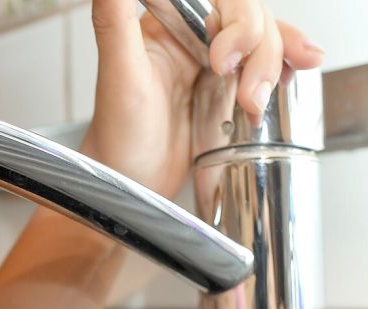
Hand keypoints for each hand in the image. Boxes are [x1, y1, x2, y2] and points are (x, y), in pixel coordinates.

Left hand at [80, 0, 323, 198]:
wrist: (128, 187)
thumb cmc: (115, 137)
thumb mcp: (117, 75)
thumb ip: (114, 21)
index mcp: (163, 25)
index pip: (218, 0)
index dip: (237, 18)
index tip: (226, 56)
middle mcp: (188, 40)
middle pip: (247, 17)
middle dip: (258, 49)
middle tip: (243, 90)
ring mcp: (210, 65)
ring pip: (261, 41)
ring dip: (272, 64)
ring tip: (255, 102)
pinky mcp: (226, 91)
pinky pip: (264, 66)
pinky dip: (284, 67)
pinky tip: (297, 72)